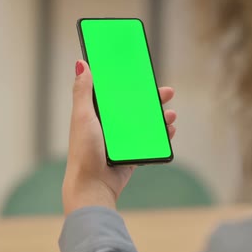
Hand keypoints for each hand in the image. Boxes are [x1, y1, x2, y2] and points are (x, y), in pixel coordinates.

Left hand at [62, 60, 176, 214]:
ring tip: (170, 114)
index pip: (116, 93)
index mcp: (96, 114)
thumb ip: (83, 91)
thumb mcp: (82, 116)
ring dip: (160, 117)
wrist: (93, 187)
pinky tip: (170, 130)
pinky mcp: (132, 154)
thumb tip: (81, 64)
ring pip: (145, 123)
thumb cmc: (84, 152)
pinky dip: (162, 135)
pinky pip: (150, 141)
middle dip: (152, 99)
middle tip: (168, 92)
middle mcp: (110, 126)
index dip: (130, 82)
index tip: (144, 73)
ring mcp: (122, 141)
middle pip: (135, 107)